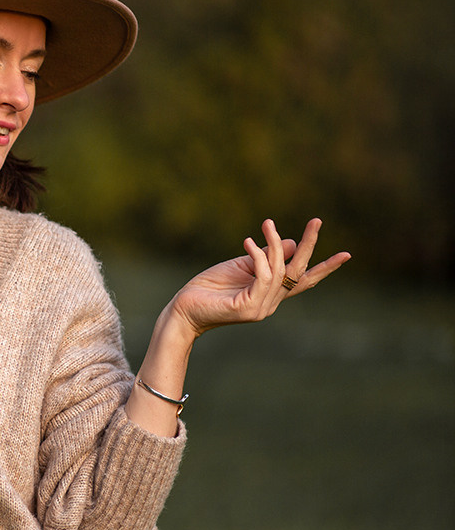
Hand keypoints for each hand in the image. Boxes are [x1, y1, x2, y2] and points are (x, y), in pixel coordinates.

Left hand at [168, 218, 350, 337]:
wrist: (184, 309)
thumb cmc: (209, 288)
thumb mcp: (240, 266)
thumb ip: (265, 257)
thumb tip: (291, 243)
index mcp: (271, 292)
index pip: (303, 279)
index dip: (324, 267)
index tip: (347, 254)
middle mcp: (271, 302)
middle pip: (298, 272)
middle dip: (309, 245)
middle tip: (317, 220)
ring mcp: (261, 307)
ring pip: (279, 270)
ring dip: (274, 244)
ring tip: (266, 224)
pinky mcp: (248, 307)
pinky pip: (262, 276)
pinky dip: (258, 257)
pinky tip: (248, 243)